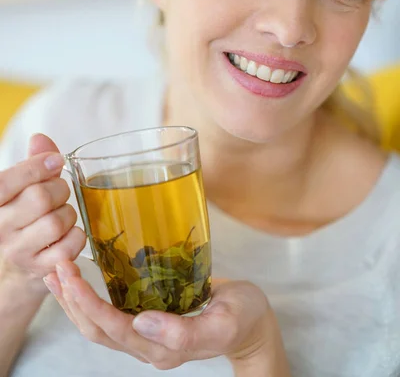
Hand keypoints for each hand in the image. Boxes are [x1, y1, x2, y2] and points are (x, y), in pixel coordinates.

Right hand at [0, 134, 85, 293]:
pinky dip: (76, 235)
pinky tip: (67, 234)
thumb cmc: (18, 221)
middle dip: (59, 189)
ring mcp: (17, 252)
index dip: (36, 167)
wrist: (11, 273)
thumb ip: (30, 164)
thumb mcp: (18, 191)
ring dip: (68, 214)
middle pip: (39, 198)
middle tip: (59, 192)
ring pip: (57, 221)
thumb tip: (40, 138)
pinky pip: (69, 245)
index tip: (56, 160)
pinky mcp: (39, 270)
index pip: (7, 182)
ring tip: (61, 215)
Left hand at [45, 260, 288, 373]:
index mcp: (163, 348)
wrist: (252, 321)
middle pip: (96, 329)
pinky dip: (88, 296)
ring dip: (73, 300)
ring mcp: (146, 333)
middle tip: (56, 266)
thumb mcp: (224, 322)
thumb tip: (142, 323)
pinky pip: (109, 312)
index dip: (87, 304)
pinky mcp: (148, 318)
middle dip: (72, 301)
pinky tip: (79, 277)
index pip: (113, 329)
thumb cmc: (243, 316)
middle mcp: (148, 345)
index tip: (70, 275)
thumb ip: (187, 331)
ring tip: (55, 273)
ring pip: (97, 324)